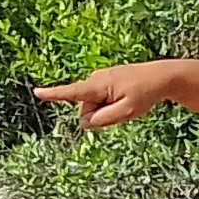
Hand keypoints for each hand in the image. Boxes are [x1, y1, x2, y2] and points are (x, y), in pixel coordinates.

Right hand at [34, 64, 170, 129]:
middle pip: (85, 107)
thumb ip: (102, 119)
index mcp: (99, 86)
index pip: (71, 92)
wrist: (162, 76)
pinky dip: (110, 103)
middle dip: (98, 115)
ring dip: (106, 109)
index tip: (36, 92)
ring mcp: (101, 78)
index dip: (53, 94)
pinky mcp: (106, 79)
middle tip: (123, 110)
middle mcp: (96, 79)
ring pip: (94, 103)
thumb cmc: (145, 93)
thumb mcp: (125, 112)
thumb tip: (83, 123)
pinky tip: (127, 98)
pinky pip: (101, 98)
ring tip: (127, 102)